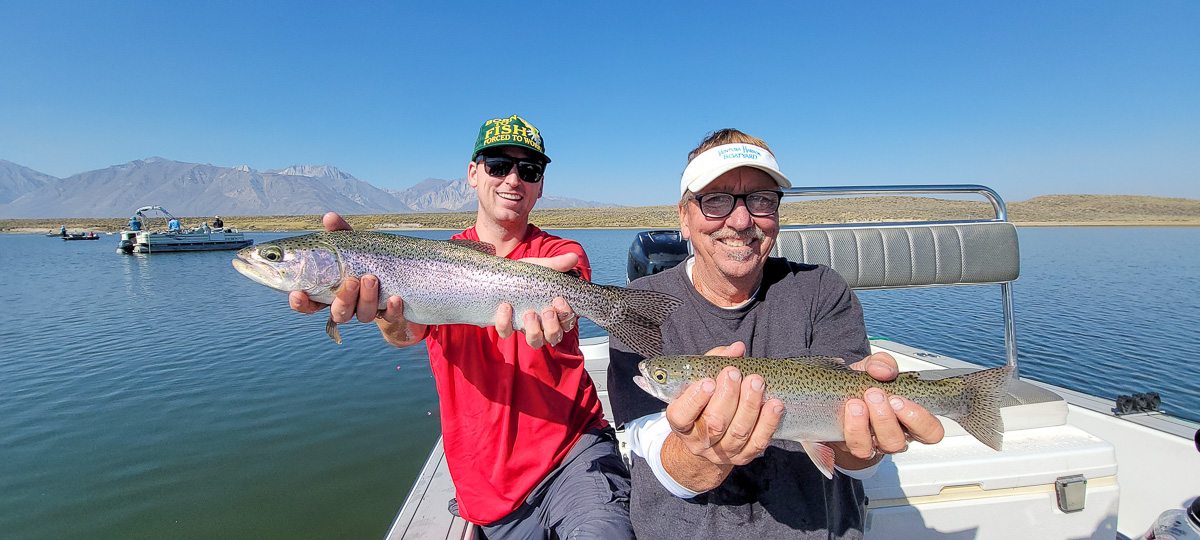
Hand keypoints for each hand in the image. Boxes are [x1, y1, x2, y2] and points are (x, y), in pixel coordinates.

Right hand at [287, 212, 421, 346]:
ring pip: (363, 315)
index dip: (300, 303)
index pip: (309, 304)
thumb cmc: (363, 257)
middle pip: (339, 313)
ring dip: (367, 299)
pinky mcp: (390, 314)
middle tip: (352, 281)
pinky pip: (390, 317)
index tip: (297, 294)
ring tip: (371, 278)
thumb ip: (339, 233)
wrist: (398, 274)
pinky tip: (395, 298)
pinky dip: (392, 309)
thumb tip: (329, 217)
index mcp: (330, 292)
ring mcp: (368, 310)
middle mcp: (348, 306)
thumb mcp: (351, 243)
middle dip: (344, 299)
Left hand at [493, 252, 580, 347]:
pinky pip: (506, 332)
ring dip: (533, 330)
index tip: (559, 300)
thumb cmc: (527, 274)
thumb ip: (557, 264)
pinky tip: (505, 307)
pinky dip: (505, 323)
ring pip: (534, 341)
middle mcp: (543, 325)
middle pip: (554, 336)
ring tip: (529, 313)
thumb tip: (573, 257)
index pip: (567, 322)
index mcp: (555, 311)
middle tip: (546, 311)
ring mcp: (525, 327)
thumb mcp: (542, 267)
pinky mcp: (506, 326)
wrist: (503, 273)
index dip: (566, 315)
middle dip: (552, 326)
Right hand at [664, 342, 783, 467]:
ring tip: (757, 382)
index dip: (695, 400)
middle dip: (727, 396)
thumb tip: (737, 349)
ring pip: (738, 432)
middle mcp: (698, 441)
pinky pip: (757, 442)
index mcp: (681, 423)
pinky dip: (768, 423)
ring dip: (750, 405)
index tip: (708, 382)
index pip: (682, 415)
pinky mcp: (742, 457)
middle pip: (714, 424)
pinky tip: (774, 404)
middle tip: (734, 373)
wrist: (708, 439)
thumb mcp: (700, 382)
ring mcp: (721, 452)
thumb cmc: (704, 402)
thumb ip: (714, 363)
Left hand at [835, 352, 945, 466]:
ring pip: (880, 446)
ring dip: (868, 423)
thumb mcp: (873, 368)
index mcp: (910, 419)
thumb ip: (882, 363)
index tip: (898, 398)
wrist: (836, 399)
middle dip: (887, 418)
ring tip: (857, 403)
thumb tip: (883, 370)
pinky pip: (858, 446)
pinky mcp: (857, 446)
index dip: (919, 419)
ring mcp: (876, 444)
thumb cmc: (863, 386)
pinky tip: (847, 411)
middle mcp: (896, 435)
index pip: (931, 431)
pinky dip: (852, 428)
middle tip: (875, 395)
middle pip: (902, 442)